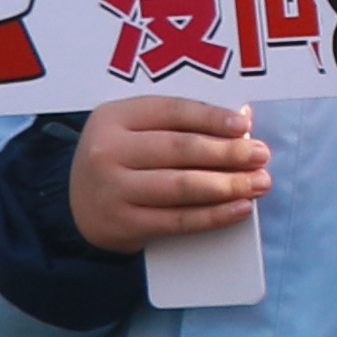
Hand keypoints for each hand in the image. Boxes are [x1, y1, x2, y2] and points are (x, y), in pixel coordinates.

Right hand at [67, 97, 269, 252]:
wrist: (75, 206)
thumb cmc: (121, 158)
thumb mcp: (136, 129)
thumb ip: (181, 122)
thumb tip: (240, 120)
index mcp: (114, 116)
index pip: (172, 111)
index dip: (212, 117)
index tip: (245, 125)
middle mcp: (108, 151)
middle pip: (180, 149)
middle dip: (227, 153)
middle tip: (261, 155)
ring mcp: (113, 190)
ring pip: (181, 186)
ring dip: (228, 185)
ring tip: (259, 183)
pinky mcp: (122, 224)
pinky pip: (177, 221)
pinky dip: (213, 216)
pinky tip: (239, 208)